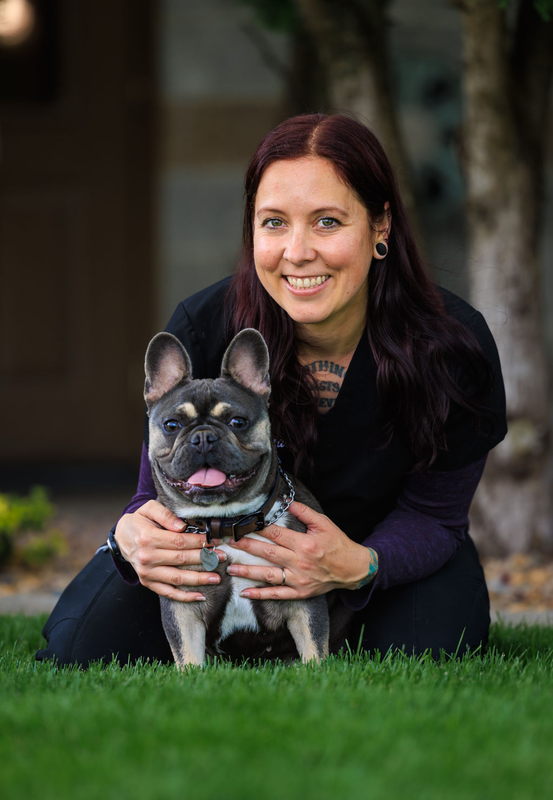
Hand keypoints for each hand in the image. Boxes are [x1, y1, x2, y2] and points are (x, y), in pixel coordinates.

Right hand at [114, 500, 226, 601]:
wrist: (120, 537)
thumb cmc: (139, 521)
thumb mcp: (148, 509)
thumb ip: (165, 514)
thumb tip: (182, 526)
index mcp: (148, 538)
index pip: (179, 542)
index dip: (198, 542)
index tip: (213, 541)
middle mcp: (146, 557)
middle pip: (181, 560)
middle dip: (204, 559)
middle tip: (222, 557)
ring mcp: (146, 572)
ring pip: (177, 578)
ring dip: (199, 579)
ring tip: (217, 578)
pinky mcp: (147, 582)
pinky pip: (167, 592)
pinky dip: (184, 597)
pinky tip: (200, 596)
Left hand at [225, 501, 377, 599]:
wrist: (353, 569)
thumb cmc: (337, 544)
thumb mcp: (323, 523)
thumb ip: (304, 512)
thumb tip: (285, 500)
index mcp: (304, 543)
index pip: (276, 534)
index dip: (258, 528)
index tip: (243, 524)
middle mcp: (299, 562)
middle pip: (268, 553)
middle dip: (247, 547)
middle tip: (229, 543)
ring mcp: (298, 579)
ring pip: (268, 575)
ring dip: (248, 572)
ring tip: (230, 568)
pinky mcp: (300, 592)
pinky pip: (277, 594)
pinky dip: (261, 595)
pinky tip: (245, 592)